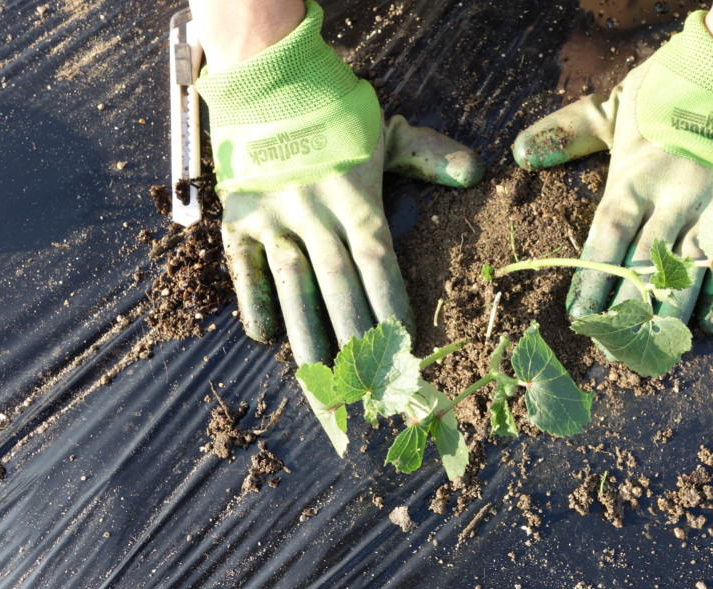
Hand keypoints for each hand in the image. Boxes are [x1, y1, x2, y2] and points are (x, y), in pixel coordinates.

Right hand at [196, 1, 481, 364]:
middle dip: (356, 338)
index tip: (405, 351)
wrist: (265, 78)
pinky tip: (266, 337)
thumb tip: (474, 173)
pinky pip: (245, 268)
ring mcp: (273, 215)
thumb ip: (428, 156)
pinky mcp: (238, 218)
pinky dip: (255, 301)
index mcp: (355, 193)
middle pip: (339, 283)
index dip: (392, 306)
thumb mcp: (385, 131)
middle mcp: (315, 209)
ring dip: (308, 334)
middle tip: (370, 386)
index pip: (378, 260)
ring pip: (293, 284)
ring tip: (323, 380)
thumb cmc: (333, 112)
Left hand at [513, 10, 712, 333]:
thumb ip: (568, 135)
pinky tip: (705, 327)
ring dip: (668, 319)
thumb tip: (520, 152)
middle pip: (644, 268)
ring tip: (652, 352)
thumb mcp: (611, 115)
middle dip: (625, 313)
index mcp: (633, 177)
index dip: (591, 282)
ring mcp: (712, 210)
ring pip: (687, 277)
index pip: (607, 238)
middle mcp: (673, 198)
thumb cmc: (663, 106)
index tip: (578, 318)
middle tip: (611, 349)